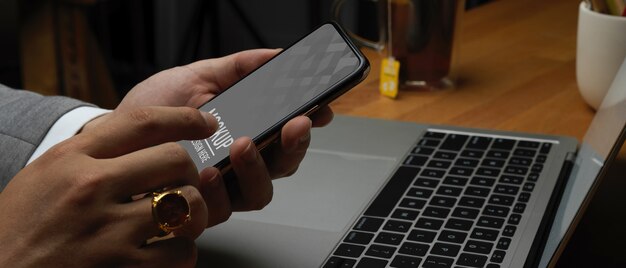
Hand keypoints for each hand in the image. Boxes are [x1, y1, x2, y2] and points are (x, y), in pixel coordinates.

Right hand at [0, 107, 217, 266]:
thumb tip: (141, 136)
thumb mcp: (45, 175)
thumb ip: (90, 153)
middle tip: (184, 184)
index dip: (185, 117)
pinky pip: (181, 252)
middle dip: (189, 172)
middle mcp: (90, 188)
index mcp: (71, 159)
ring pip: (187, 204)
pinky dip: (181, 253)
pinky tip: (165, 251)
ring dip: (192, 214)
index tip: (205, 122)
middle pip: (175, 160)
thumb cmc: (20, 229)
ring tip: (178, 221)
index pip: (142, 122)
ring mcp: (107, 232)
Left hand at [108, 49, 334, 221]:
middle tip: (293, 125)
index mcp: (247, 131)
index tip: (319, 110)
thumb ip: (240, 67)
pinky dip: (219, 190)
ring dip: (258, 169)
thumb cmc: (155, 109)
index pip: (288, 134)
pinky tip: (210, 171)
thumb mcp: (199, 77)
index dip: (309, 125)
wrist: (112, 136)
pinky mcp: (199, 210)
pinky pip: (222, 208)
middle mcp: (240, 164)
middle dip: (295, 145)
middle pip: (285, 165)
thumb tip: (278, 55)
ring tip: (243, 145)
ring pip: (261, 192)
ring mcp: (222, 189)